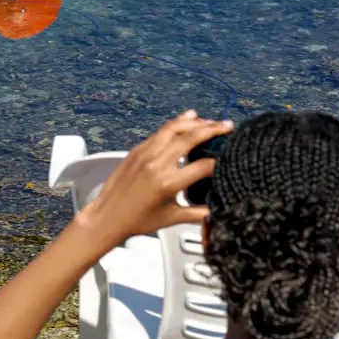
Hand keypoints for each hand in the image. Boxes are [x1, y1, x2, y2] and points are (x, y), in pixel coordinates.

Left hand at [74, 110, 229, 251]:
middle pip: (189, 138)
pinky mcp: (137, 149)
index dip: (219, 162)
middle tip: (228, 125)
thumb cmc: (138, 220)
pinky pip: (160, 131)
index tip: (231, 157)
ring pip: (173, 129)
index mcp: (168, 183)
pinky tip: (187, 118)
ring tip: (210, 120)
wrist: (107, 215)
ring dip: (194, 122)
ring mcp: (145, 153)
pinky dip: (175, 123)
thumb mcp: (172, 218)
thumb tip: (218, 210)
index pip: (202, 166)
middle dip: (212, 129)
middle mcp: (157, 164)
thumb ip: (198, 213)